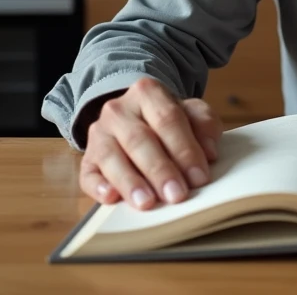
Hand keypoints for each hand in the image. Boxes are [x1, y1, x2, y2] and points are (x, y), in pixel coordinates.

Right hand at [78, 77, 222, 209]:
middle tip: (177, 195)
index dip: (185, 150)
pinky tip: (112, 198)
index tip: (199, 177)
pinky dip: (99, 187)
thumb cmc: (168, 121)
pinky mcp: (87, 159)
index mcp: (148, 92)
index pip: (168, 119)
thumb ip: (204, 125)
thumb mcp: (191, 114)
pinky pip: (88, 174)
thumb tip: (209, 152)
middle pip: (139, 139)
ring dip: (131, 182)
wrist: (134, 119)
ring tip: (147, 202)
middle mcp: (118, 110)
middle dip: (160, 169)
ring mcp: (99, 133)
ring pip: (111, 156)